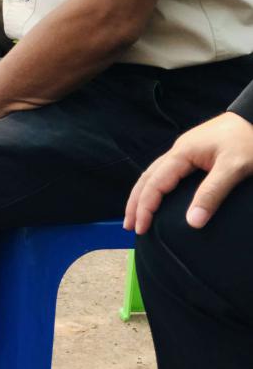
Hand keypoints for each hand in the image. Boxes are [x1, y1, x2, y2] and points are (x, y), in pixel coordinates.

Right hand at [125, 112, 252, 234]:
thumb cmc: (247, 140)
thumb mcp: (233, 168)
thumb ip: (212, 193)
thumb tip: (192, 222)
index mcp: (182, 153)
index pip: (155, 183)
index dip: (145, 206)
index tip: (140, 228)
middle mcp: (178, 151)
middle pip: (147, 177)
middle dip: (135, 201)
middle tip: (128, 226)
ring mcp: (184, 151)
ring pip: (154, 173)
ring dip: (142, 194)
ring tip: (136, 214)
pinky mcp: (193, 153)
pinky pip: (165, 172)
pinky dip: (155, 186)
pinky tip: (158, 195)